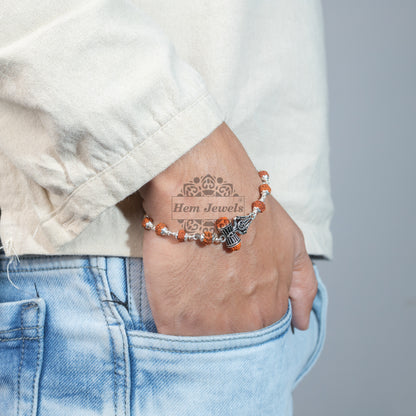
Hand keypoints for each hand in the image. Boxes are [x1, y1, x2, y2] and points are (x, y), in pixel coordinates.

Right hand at [138, 122, 317, 335]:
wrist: (208, 193)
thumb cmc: (249, 212)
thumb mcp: (291, 242)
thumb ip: (302, 285)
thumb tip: (302, 322)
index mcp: (272, 309)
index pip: (259, 330)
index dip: (241, 312)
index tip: (228, 296)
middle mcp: (244, 325)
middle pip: (230, 339)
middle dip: (219, 323)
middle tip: (205, 293)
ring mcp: (209, 326)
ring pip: (201, 342)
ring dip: (194, 327)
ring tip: (187, 294)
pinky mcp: (173, 320)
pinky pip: (172, 336)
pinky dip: (170, 325)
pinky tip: (169, 302)